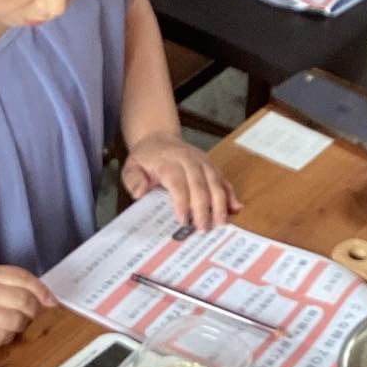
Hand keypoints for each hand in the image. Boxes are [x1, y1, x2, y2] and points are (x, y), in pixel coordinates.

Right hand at [0, 266, 54, 348]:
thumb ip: (13, 281)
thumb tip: (47, 298)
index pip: (23, 278)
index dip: (42, 290)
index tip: (51, 300)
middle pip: (24, 301)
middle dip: (33, 309)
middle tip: (30, 312)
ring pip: (17, 322)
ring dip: (21, 323)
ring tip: (11, 320)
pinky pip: (6, 337)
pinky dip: (8, 335)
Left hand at [122, 132, 237, 232]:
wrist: (158, 139)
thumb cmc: (146, 158)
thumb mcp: (131, 167)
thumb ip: (133, 180)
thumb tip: (139, 193)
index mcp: (169, 162)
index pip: (178, 183)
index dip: (182, 202)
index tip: (183, 220)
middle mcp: (189, 160)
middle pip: (200, 184)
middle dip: (203, 208)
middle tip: (204, 228)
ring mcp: (203, 162)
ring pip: (215, 182)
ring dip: (220, 203)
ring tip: (221, 222)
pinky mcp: (211, 166)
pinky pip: (223, 180)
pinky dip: (230, 194)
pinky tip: (235, 207)